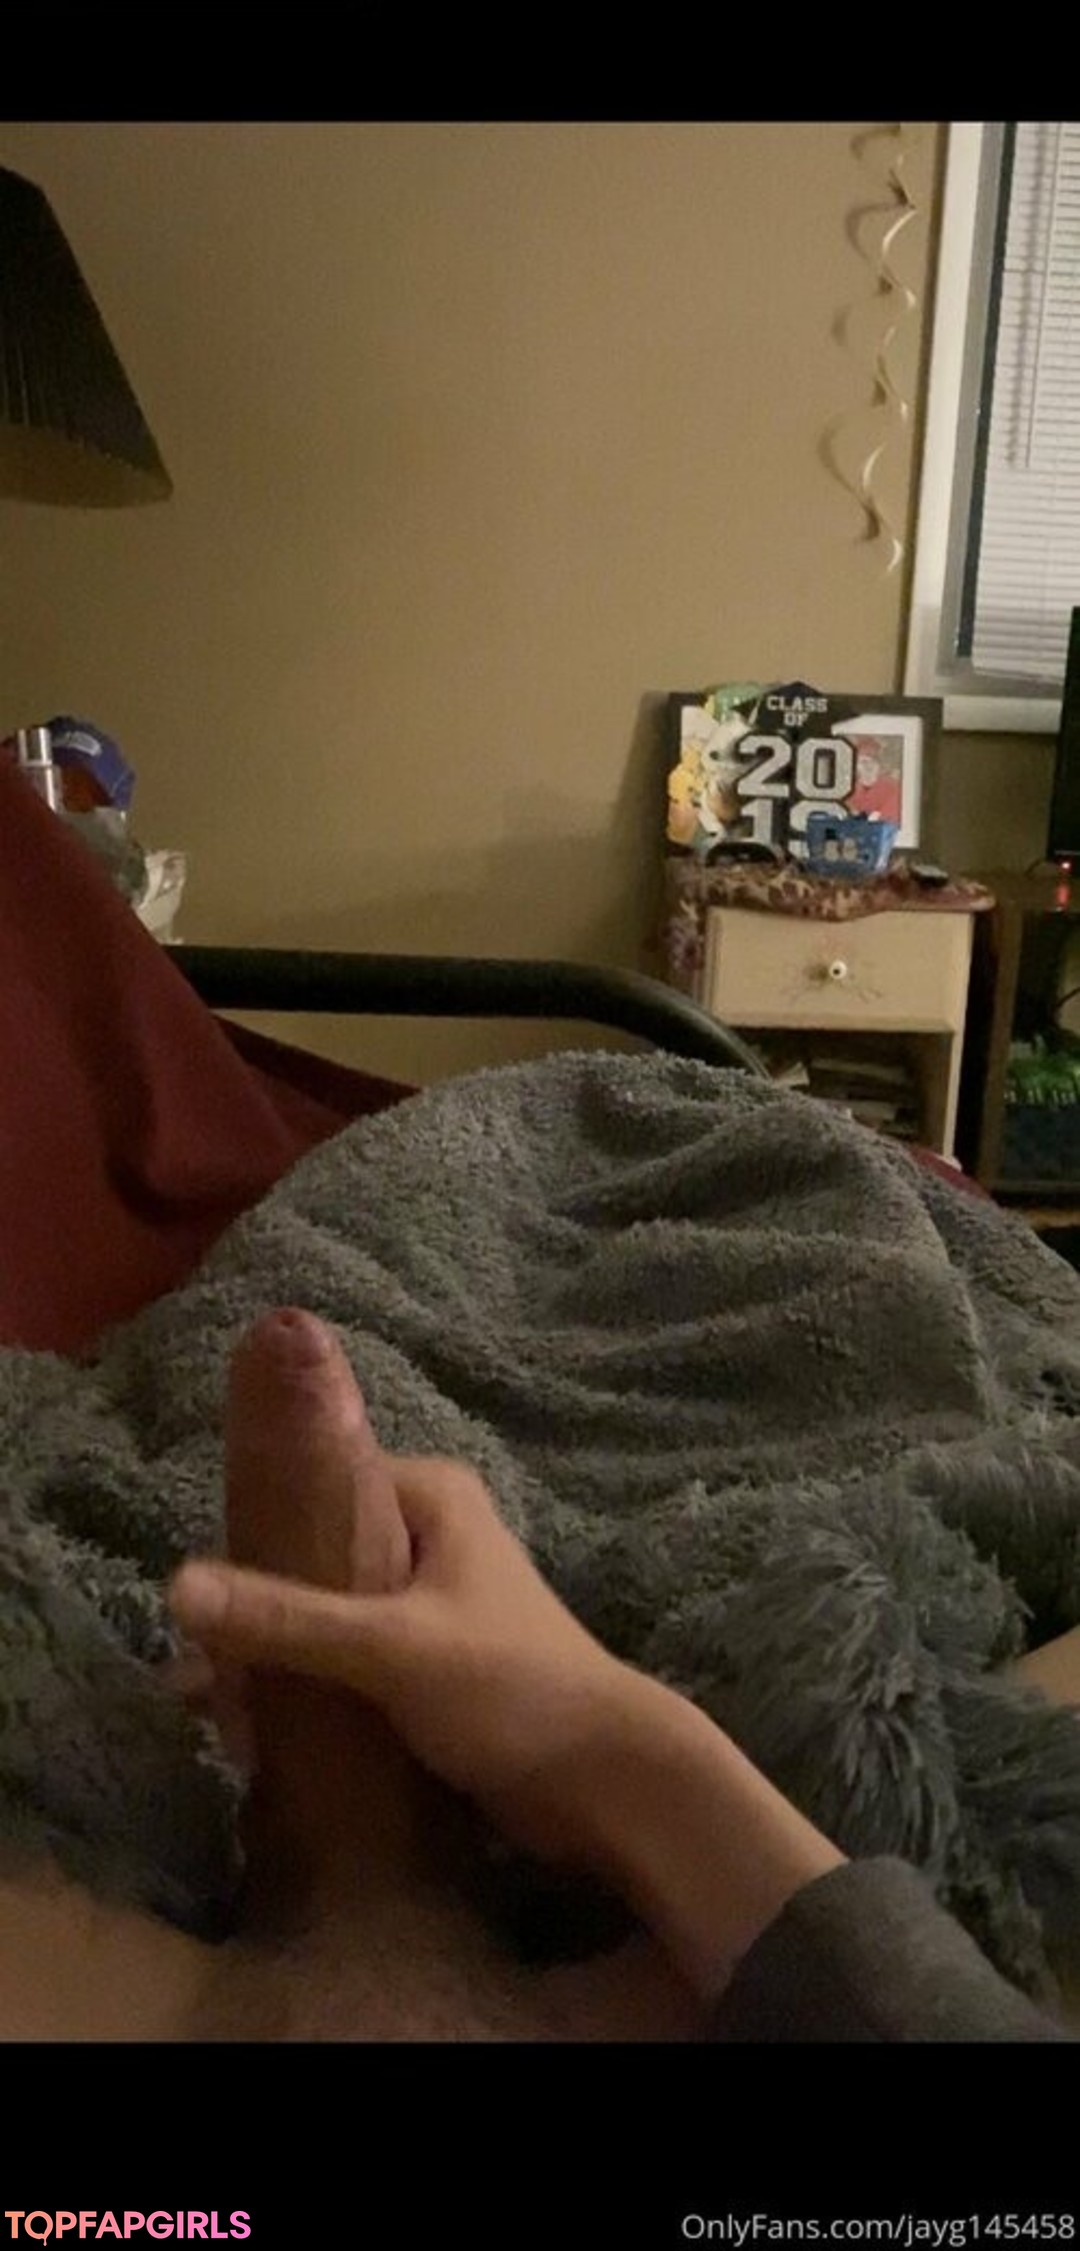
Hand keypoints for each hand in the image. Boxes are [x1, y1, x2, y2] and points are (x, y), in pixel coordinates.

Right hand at [171, 1441, 635, 1869]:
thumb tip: (175, 1588)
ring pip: (324, 1619)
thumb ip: (287, 1617)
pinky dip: (308, 1695)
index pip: (318, 1483)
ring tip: (226, 1721)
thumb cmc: (511, 1687)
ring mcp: (428, 1607)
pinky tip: (262, 1739)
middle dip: (256, 1617)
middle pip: (312, 1558)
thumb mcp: (390, 1646)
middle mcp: (429, 1538)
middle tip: (209, 1683)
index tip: (203, 1598)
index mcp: (430, 1496)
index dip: (256, 1532)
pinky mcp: (427, 1671)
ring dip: (276, 1665)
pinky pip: (347, 1668)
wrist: (609, 1782)